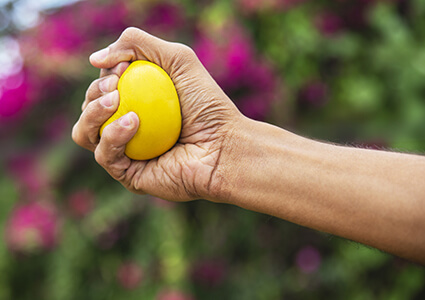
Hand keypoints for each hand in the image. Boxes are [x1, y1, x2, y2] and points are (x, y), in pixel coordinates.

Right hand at [72, 27, 241, 200]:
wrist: (224, 146)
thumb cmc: (206, 104)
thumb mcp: (177, 60)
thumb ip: (137, 44)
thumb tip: (94, 59)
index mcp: (136, 104)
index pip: (102, 88)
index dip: (105, 75)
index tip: (123, 68)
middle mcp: (127, 128)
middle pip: (88, 109)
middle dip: (95, 92)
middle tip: (116, 85)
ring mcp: (126, 153)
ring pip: (84, 133)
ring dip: (93, 112)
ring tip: (115, 100)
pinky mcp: (128, 175)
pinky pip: (104, 155)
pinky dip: (113, 134)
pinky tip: (133, 121)